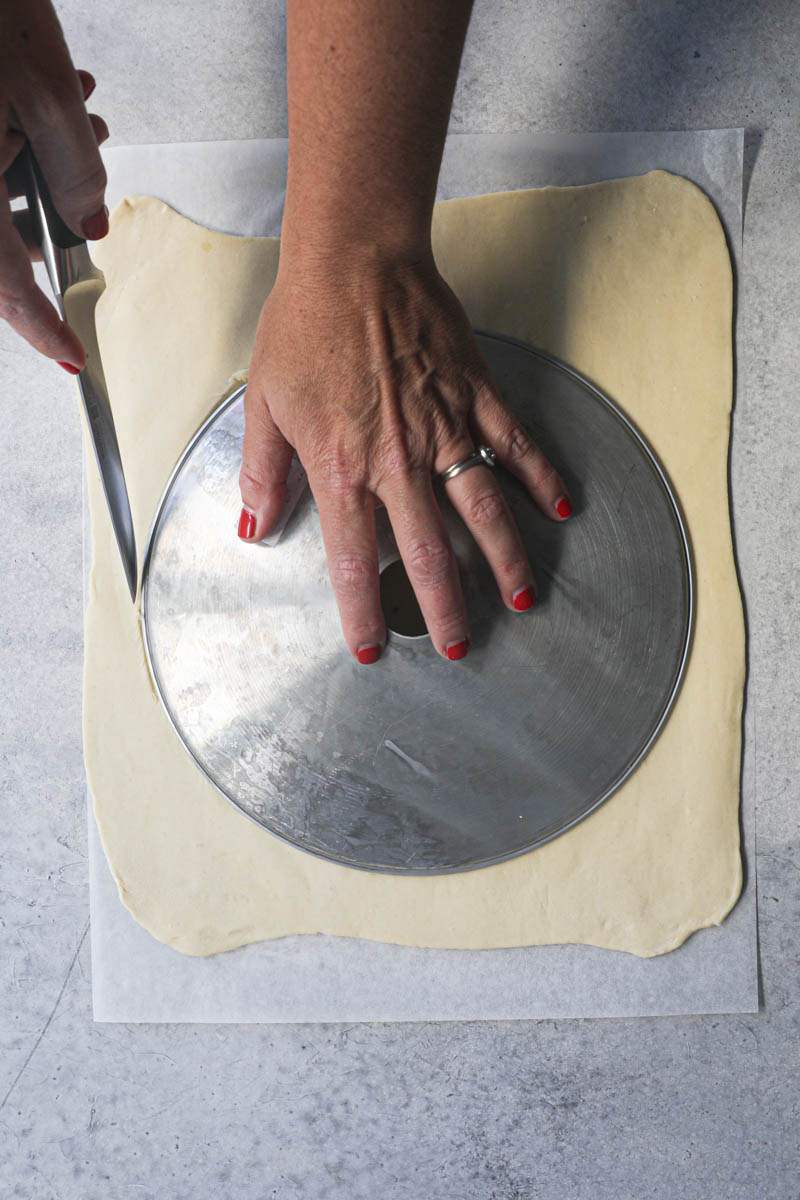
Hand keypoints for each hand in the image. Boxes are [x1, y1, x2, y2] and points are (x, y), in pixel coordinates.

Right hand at [1, 0, 109, 370]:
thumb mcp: (46, 92)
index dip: (42, 329)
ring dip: (37, 170)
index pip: (4, 286)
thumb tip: (89, 219)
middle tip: (82, 198)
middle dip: (50, 221)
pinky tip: (45, 101)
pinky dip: (11, 143)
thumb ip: (78, 172)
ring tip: (75, 116)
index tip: (71, 356)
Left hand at [239, 246, 571, 662]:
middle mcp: (399, 459)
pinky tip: (560, 508)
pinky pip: (516, 446)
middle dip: (444, 609)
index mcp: (342, 467)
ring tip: (520, 601)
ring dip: (505, 563)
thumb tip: (254, 526)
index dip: (363, 612)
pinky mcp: (476, 394)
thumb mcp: (264, 403)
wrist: (354, 258)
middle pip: (430, 553)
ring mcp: (445, 428)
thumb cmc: (304, 326)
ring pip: (484, 511)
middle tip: (457, 647)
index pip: (354, 560)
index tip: (371, 648)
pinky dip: (541, 478)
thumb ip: (262, 473)